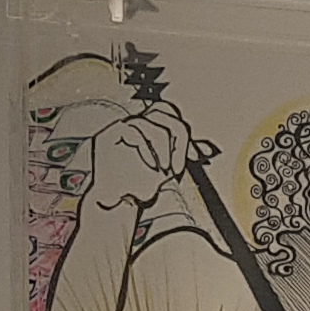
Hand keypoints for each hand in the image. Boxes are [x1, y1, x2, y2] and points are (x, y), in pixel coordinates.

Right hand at [60, 97, 187, 206]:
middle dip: (177, 137)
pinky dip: (147, 150)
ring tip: (163, 169)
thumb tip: (201, 150)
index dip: (183, 136)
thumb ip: (178, 153)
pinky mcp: (108, 134)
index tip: (190, 159)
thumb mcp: (166, 168)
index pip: (170, 114)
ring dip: (163, 147)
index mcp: (149, 127)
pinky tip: (151, 166)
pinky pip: (132, 129)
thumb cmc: (138, 186)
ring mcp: (121, 127)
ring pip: (149, 120)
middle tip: (176, 164)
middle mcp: (135, 123)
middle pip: (162, 109)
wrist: (117, 201)